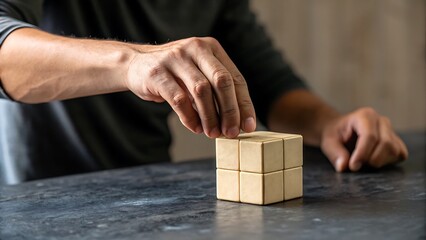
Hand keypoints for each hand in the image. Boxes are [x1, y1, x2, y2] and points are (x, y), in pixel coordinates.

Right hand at [125, 37, 255, 137]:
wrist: (135, 65)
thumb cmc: (175, 75)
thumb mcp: (199, 74)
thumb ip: (216, 91)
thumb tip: (238, 121)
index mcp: (211, 48)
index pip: (235, 78)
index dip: (244, 104)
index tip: (249, 126)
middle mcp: (196, 48)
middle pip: (222, 82)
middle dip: (230, 111)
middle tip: (232, 132)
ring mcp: (175, 58)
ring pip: (201, 91)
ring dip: (210, 117)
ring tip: (212, 133)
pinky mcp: (158, 73)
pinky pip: (179, 99)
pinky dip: (189, 118)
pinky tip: (195, 127)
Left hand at [320, 107, 407, 171]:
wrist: (341, 132)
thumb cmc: (336, 135)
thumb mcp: (329, 142)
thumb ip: (335, 153)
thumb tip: (343, 166)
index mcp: (365, 116)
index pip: (370, 136)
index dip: (362, 154)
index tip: (353, 166)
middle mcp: (382, 121)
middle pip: (385, 143)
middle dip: (370, 159)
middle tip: (356, 165)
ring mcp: (391, 131)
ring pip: (394, 150)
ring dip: (379, 161)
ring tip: (363, 161)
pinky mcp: (397, 142)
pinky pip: (400, 154)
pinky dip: (388, 162)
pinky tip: (373, 160)